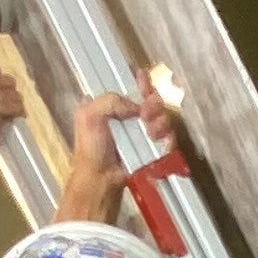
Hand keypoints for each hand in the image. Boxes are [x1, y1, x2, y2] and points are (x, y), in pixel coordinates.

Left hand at [65, 85, 156, 217]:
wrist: (101, 179)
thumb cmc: (91, 148)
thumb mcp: (89, 116)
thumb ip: (111, 100)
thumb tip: (138, 106)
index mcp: (109, 104)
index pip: (128, 84)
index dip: (139, 80)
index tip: (143, 78)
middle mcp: (127, 115)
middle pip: (150, 98)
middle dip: (153, 102)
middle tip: (147, 113)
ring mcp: (141, 131)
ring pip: (162, 116)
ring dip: (160, 121)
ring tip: (151, 132)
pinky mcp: (152, 147)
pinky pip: (168, 136)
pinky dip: (167, 137)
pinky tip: (160, 141)